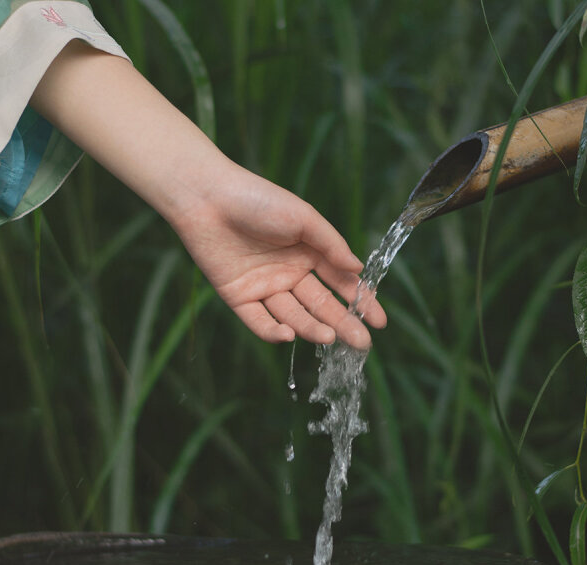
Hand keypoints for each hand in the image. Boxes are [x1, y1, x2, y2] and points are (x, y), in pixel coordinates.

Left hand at [176, 165, 386, 346]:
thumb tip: (358, 269)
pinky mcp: (238, 297)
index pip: (341, 282)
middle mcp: (289, 273)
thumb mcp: (304, 218)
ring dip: (311, 328)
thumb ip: (331, 245)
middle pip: (321, 305)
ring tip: (328, 337)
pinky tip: (288, 334)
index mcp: (308, 253)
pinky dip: (272, 331)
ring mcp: (264, 286)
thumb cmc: (258, 200)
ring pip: (293, 315)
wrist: (207, 198)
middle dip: (343, 324)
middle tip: (361, 344)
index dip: (361, 301)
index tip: (379, 321)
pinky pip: (258, 320)